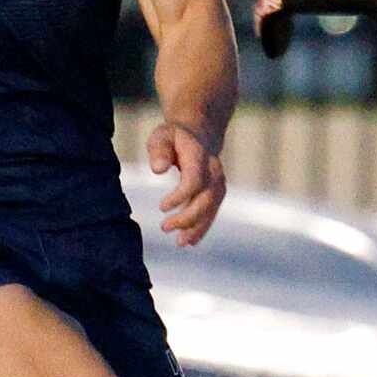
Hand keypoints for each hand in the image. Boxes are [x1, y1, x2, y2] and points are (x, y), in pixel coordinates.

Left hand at [146, 118, 225, 246]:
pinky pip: (213, 211)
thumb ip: (158, 150)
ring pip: (212, 208)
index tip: (161, 207)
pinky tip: (189, 241)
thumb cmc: (174, 137)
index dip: (180, 197)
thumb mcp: (161, 136)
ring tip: (180, 243)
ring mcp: (219, 181)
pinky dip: (202, 227)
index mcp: (199, 156)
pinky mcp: (218, 191)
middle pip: (206, 198)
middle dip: (188, 217)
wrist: (198, 134)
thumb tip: (157, 170)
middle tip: (164, 227)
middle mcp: (214, 169)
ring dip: (197, 228)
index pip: (194, 181)